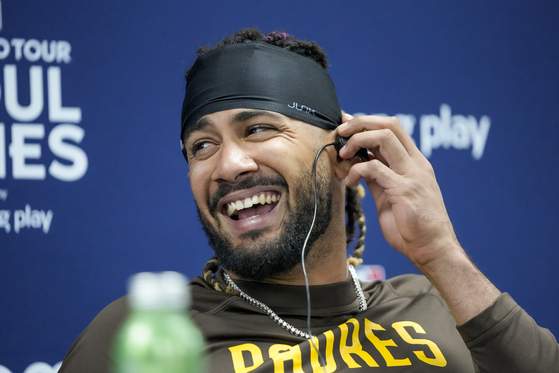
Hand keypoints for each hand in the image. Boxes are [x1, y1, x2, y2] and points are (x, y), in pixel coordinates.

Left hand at [337, 114, 460, 268]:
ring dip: (358, 141)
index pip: (393, 127)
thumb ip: (379, 177)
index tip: (347, 125)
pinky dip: (356, 170)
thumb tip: (360, 163)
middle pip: (389, 125)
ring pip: (384, 138)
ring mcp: (412, 175)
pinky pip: (375, 168)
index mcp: (415, 162)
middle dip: (361, 122)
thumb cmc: (412, 225)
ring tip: (343, 154)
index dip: (368, 121)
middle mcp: (416, 164)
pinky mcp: (404, 190)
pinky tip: (349, 181)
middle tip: (341, 132)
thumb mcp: (392, 195)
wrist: (433, 249)